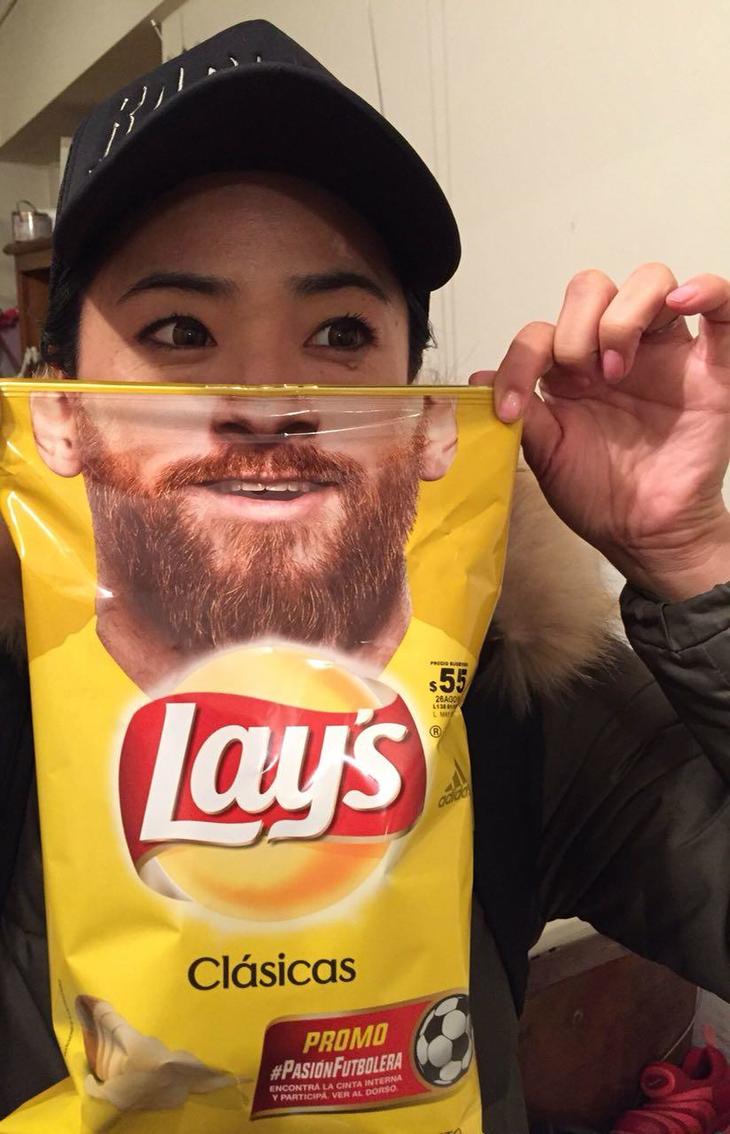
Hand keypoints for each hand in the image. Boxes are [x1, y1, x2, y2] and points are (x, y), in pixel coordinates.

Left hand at [471, 264, 729, 599]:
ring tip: (617, 369)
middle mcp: (616, 349)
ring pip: (650, 281)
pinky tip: (683, 301)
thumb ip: (522, 413)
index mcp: (573, 368)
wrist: (645, 534)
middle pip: (592, 288)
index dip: (519, 359)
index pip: (541, 330)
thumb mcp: (548, 454)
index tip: (510, 407)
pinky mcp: (712, 367)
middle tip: (580, 378)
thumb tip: (479, 380)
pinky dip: (706, 289)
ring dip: (622, 317)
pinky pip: (723, 306)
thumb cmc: (600, 496)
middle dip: (574, 328)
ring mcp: (666, 353)